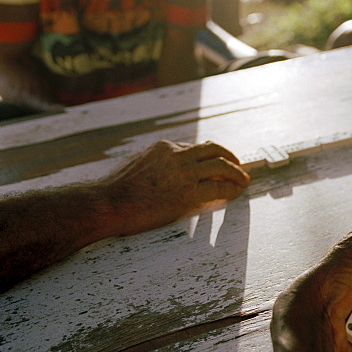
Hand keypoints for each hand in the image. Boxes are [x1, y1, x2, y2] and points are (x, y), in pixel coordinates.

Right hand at [97, 140, 250, 237]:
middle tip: (239, 166)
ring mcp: (183, 173)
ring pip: (221, 166)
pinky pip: (218, 188)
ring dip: (237, 173)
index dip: (210, 156)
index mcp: (164, 147)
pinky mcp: (188, 193)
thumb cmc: (115, 191)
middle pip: (214, 149)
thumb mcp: (135, 165)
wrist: (107, 204)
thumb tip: (160, 167)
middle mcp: (177, 155)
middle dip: (230, 157)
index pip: (195, 147)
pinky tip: (235, 193)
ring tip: (244, 180)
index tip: (218, 163)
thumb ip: (154, 162)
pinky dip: (231, 189)